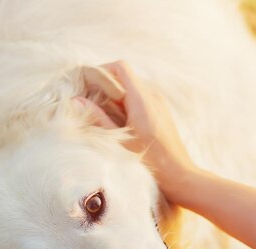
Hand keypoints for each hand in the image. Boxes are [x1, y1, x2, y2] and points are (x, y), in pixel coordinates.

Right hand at [78, 60, 198, 204]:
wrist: (178, 174)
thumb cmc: (149, 161)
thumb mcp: (119, 140)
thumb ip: (97, 118)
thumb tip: (77, 101)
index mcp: (141, 99)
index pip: (120, 67)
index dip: (101, 71)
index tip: (88, 85)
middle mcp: (152, 95)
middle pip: (124, 76)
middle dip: (105, 85)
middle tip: (89, 100)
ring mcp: (159, 101)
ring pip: (131, 86)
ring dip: (115, 95)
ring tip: (102, 112)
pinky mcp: (161, 110)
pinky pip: (140, 97)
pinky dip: (126, 102)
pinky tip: (119, 121)